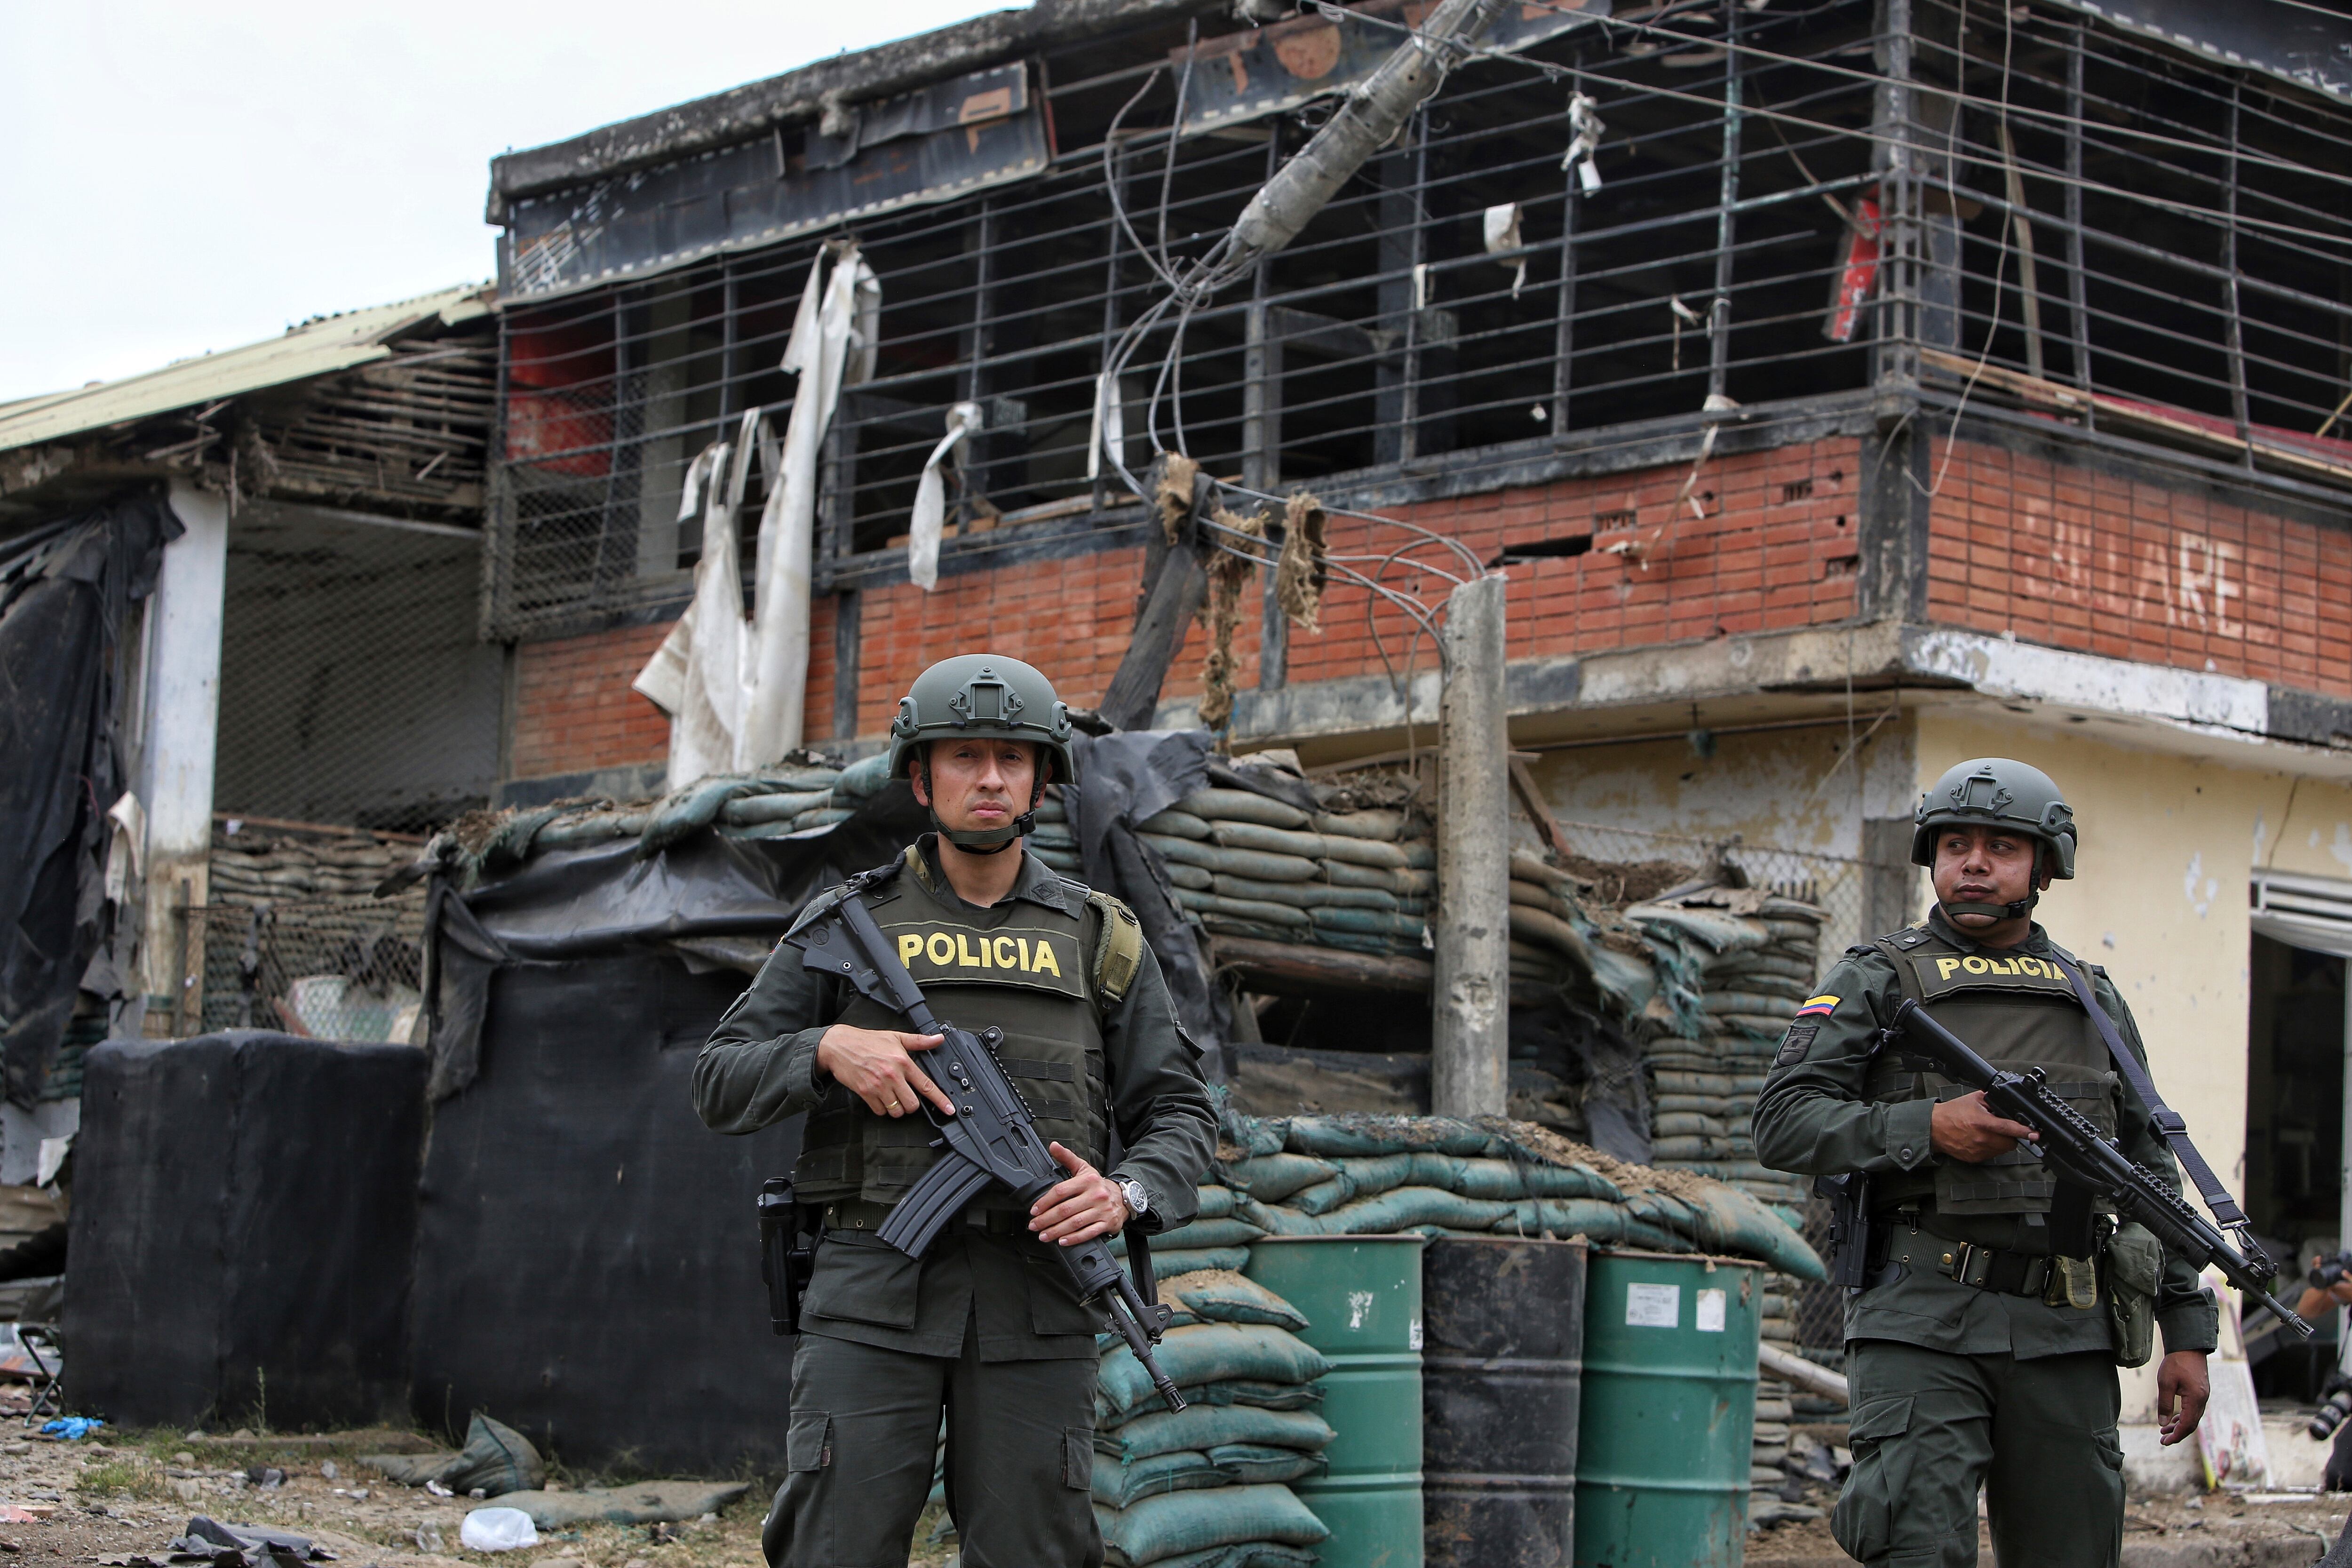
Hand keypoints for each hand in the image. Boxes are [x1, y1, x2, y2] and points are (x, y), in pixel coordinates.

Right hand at [814, 1025, 955, 1118]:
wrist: (840, 1045)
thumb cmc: (867, 1041)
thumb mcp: (895, 1037)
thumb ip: (919, 1041)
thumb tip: (938, 1039)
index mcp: (902, 1062)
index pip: (926, 1085)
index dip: (940, 1100)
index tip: (949, 1109)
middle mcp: (892, 1075)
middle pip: (912, 1104)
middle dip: (912, 1105)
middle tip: (907, 1097)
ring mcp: (878, 1086)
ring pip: (896, 1111)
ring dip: (897, 1109)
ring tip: (893, 1098)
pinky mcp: (865, 1093)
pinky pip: (880, 1111)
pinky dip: (882, 1109)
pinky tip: (881, 1098)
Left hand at [1029, 1142, 1127, 1246]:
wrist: (1123, 1197)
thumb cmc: (1097, 1185)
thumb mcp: (1084, 1168)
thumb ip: (1067, 1157)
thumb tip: (1053, 1146)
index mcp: (1087, 1180)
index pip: (1061, 1191)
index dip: (1045, 1202)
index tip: (1034, 1210)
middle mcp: (1095, 1195)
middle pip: (1065, 1209)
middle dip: (1046, 1219)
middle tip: (1034, 1225)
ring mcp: (1101, 1210)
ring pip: (1075, 1223)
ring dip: (1056, 1231)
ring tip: (1044, 1235)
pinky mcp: (1106, 1223)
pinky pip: (1088, 1233)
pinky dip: (1074, 1239)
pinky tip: (1062, 1241)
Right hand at [1928, 1092, 2037, 1162]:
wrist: (1934, 1128)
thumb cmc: (1952, 1113)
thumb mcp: (1974, 1099)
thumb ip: (1993, 1100)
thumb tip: (2010, 1104)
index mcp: (1981, 1122)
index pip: (2008, 1128)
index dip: (2023, 1131)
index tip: (2034, 1134)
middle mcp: (1981, 1138)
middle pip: (2010, 1143)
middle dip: (2011, 1136)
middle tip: (2002, 1129)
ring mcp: (1978, 1150)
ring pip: (2002, 1150)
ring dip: (2001, 1143)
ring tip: (1989, 1133)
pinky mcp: (1974, 1158)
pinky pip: (1991, 1155)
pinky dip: (1990, 1148)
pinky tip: (1980, 1140)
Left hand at [2156, 1349, 2209, 1445]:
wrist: (2188, 1346)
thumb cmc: (2176, 1362)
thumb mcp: (2165, 1383)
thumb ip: (2165, 1404)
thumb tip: (2163, 1423)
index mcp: (2196, 1399)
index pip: (2187, 1425)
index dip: (2177, 1435)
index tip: (2165, 1442)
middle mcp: (2202, 1400)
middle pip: (2191, 1424)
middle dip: (2177, 1434)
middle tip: (2163, 1441)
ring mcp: (2202, 1396)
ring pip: (2192, 1417)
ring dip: (2179, 1425)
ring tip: (2164, 1431)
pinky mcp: (2199, 1392)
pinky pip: (2192, 1409)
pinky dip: (2183, 1416)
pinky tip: (2174, 1419)